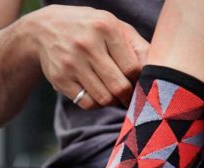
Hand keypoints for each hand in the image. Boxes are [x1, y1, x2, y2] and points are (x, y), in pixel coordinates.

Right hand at [27, 4, 148, 109]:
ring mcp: (72, 63)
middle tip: (130, 98)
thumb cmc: (90, 29)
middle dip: (128, 97)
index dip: (140, 82)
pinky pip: (87, 103)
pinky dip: (96, 104)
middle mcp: (88, 44)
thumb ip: (137, 46)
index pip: (133, 68)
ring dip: (113, 102)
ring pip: (104, 98)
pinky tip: (97, 95)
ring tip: (114, 96)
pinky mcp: (61, 79)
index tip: (141, 86)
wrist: (45, 29)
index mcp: (106, 27)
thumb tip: (158, 71)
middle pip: (119, 86)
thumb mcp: (113, 27)